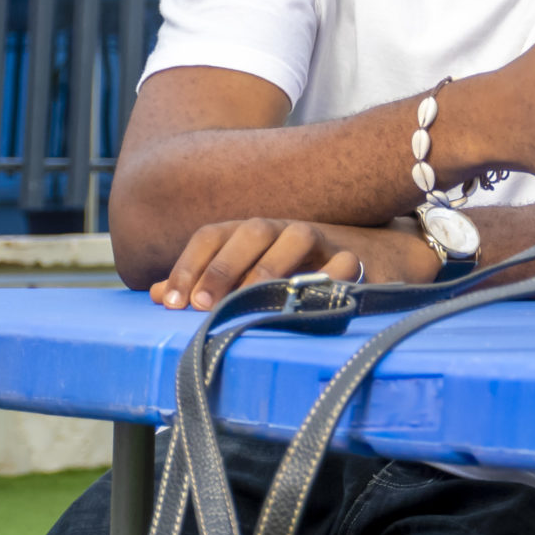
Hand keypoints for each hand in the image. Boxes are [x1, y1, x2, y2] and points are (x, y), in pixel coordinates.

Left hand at [150, 218, 433, 311]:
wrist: (380, 253)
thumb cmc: (303, 268)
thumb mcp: (250, 272)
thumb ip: (204, 281)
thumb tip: (154, 295)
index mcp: (252, 231)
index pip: (212, 235)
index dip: (188, 265)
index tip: (171, 303)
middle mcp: (283, 228)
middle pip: (248, 232)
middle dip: (221, 268)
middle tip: (199, 306)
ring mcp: (322, 238)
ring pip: (295, 236)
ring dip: (269, 268)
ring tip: (250, 298)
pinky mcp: (358, 256)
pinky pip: (346, 260)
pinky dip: (331, 275)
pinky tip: (310, 298)